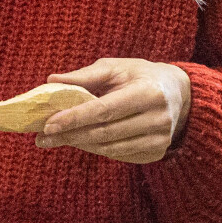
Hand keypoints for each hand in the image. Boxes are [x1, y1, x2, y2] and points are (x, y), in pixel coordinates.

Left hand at [36, 59, 191, 163]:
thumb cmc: (141, 76)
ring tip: (55, 139)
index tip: (48, 124)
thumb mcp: (117, 68)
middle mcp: (158, 119)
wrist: (179, 93)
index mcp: (148, 92)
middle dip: (70, 135)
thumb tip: (52, 80)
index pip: (105, 110)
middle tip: (42, 137)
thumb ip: (85, 75)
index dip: (75, 118)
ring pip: (110, 148)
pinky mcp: (156, 153)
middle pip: (105, 133)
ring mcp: (159, 139)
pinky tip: (80, 141)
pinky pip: (118, 155)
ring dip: (79, 144)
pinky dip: (96, 149)